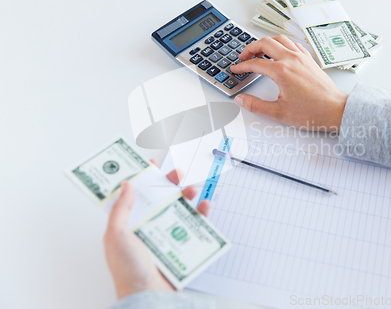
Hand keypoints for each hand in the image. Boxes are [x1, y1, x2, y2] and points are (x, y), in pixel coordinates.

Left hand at [103, 162, 209, 298]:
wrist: (149, 296)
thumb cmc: (128, 271)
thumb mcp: (116, 236)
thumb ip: (121, 209)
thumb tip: (127, 185)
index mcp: (128, 224)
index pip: (133, 195)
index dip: (141, 179)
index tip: (149, 165)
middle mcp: (146, 226)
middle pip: (158, 198)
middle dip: (168, 183)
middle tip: (176, 173)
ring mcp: (163, 234)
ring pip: (177, 208)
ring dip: (186, 196)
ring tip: (191, 190)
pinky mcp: (179, 243)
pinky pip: (193, 225)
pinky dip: (201, 215)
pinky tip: (203, 207)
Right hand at [231, 35, 347, 131]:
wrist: (335, 110)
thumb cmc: (313, 112)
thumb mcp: (278, 113)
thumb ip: (256, 105)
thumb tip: (242, 99)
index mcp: (282, 71)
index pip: (255, 63)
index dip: (242, 66)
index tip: (236, 69)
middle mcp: (291, 59)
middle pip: (265, 43)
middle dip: (250, 48)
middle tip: (243, 56)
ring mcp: (302, 57)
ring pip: (279, 39)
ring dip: (266, 42)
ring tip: (258, 51)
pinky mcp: (309, 60)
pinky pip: (292, 44)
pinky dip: (282, 44)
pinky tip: (280, 52)